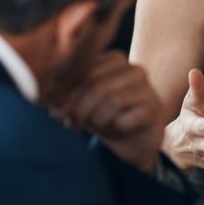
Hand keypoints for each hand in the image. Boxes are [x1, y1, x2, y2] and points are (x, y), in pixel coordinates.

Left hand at [57, 51, 163, 173]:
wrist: (133, 144)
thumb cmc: (105, 119)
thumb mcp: (83, 105)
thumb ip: (67, 98)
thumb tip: (49, 102)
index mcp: (114, 60)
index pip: (85, 70)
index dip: (68, 93)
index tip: (58, 111)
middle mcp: (133, 69)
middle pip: (97, 86)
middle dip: (80, 109)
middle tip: (72, 124)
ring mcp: (147, 88)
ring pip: (112, 101)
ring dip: (97, 120)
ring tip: (93, 127)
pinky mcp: (154, 108)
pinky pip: (126, 118)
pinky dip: (114, 128)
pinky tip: (115, 130)